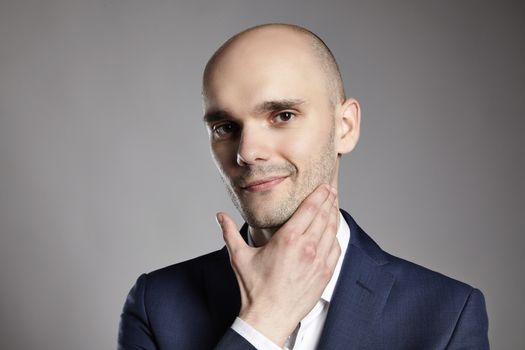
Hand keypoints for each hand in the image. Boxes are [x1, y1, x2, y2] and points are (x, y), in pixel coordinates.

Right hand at [216, 184, 340, 345]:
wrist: (269, 317)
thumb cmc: (254, 289)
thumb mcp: (239, 257)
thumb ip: (230, 232)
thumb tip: (220, 216)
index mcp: (288, 239)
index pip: (309, 209)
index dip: (319, 194)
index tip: (323, 186)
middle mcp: (307, 247)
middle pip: (324, 216)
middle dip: (329, 200)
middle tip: (331, 190)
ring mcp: (319, 261)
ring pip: (332, 230)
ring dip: (333, 215)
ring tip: (333, 205)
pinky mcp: (325, 273)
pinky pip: (335, 249)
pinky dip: (335, 236)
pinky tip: (332, 231)